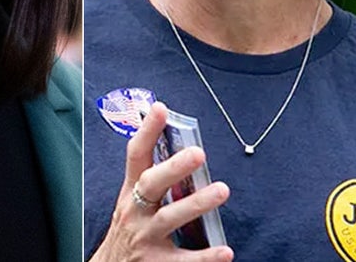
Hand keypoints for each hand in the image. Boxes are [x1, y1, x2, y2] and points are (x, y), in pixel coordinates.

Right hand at [92, 102, 232, 260]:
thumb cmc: (130, 231)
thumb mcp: (132, 202)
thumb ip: (153, 177)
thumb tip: (183, 145)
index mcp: (131, 193)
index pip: (136, 156)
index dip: (147, 132)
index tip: (160, 109)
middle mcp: (135, 212)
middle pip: (151, 184)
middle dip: (173, 167)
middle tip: (198, 153)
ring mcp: (144, 238)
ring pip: (169, 218)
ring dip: (196, 203)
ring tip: (221, 190)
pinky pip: (183, 261)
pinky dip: (205, 257)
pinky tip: (225, 251)